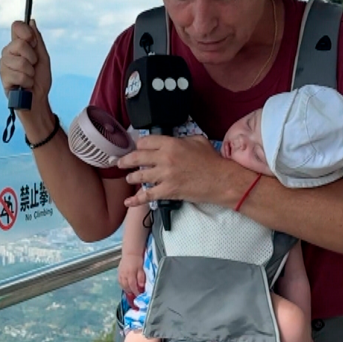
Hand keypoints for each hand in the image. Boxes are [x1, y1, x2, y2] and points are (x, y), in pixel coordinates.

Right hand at [0, 20, 52, 103]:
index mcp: (18, 45)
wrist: (38, 99)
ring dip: (30, 72)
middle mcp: (8, 52)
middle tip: (33, 66)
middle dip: (32, 57)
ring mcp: (4, 65)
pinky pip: (18, 75)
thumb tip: (31, 21)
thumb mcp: (43, 57)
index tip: (33, 42)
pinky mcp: (3, 78)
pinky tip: (24, 85)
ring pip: (20, 61)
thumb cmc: (40, 79)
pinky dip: (27, 82)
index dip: (25, 31)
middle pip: (19, 44)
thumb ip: (37, 40)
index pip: (16, 26)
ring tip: (29, 77)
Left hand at [117, 134, 237, 207]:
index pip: (145, 142)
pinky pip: (147, 195)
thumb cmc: (212, 160)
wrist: (222, 180)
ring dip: (131, 177)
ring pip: (139, 176)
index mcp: (170, 143)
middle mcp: (164, 158)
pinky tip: (128, 202)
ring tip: (129, 178)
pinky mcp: (168, 191)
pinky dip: (136, 200)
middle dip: (126, 160)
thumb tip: (173, 141)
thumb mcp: (197, 141)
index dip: (139, 145)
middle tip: (120, 162)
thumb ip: (181, 139)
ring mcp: (165, 175)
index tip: (136, 148)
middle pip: (137, 157)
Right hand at [118, 256, 145, 299]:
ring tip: (130, 292)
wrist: (131, 253)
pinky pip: (119, 281)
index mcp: (130, 274)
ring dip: (126, 289)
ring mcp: (120, 273)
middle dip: (130, 292)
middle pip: (126, 287)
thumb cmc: (138, 260)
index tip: (139, 295)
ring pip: (122, 284)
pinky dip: (122, 285)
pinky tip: (125, 286)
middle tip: (134, 295)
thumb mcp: (142, 268)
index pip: (133, 286)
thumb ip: (141, 277)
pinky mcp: (119, 272)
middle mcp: (124, 275)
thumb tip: (141, 286)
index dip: (136, 292)